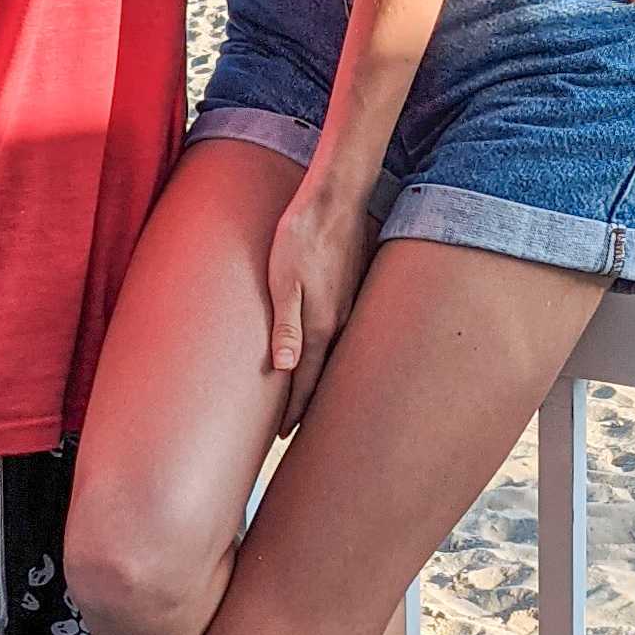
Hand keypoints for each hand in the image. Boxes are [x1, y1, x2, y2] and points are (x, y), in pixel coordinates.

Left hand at [266, 173, 376, 428]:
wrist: (334, 199)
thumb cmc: (301, 236)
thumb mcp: (282, 280)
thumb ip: (285, 324)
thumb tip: (284, 369)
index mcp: (321, 324)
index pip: (305, 379)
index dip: (293, 410)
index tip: (283, 435)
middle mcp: (340, 321)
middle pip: (324, 375)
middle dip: (310, 404)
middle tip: (296, 430)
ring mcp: (349, 307)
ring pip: (335, 357)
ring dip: (322, 381)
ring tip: (311, 402)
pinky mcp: (351, 291)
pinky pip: (342, 336)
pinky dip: (331, 356)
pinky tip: (326, 355)